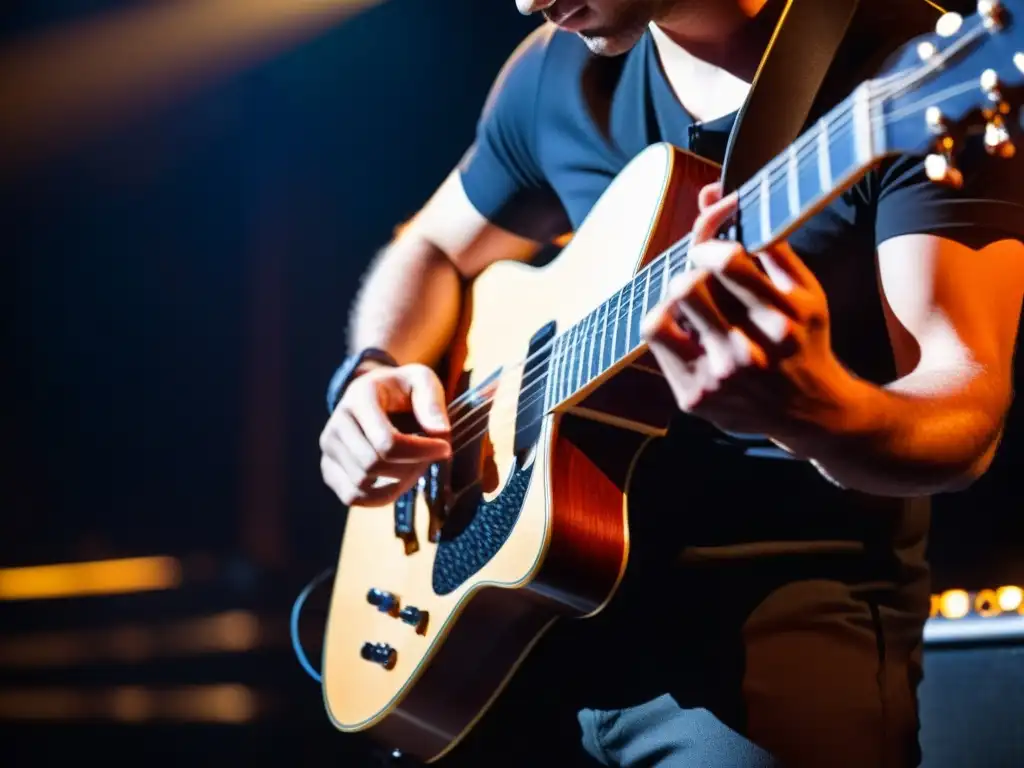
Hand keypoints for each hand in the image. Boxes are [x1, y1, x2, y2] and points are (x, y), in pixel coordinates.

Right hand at [319, 363, 451, 506]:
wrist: (377, 394)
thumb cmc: (404, 389)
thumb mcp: (423, 381)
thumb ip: (432, 402)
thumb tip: (439, 431)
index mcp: (359, 396)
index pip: (387, 442)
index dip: (421, 452)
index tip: (444, 448)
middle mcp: (337, 421)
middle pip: (374, 465)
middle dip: (410, 468)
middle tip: (429, 459)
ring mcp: (328, 446)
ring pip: (362, 484)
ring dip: (397, 483)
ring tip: (414, 467)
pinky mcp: (328, 467)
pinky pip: (351, 497)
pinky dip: (379, 497)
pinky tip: (398, 482)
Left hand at [640, 183, 849, 443]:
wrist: (811, 411)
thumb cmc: (804, 339)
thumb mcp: (805, 289)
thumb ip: (766, 241)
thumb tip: (713, 195)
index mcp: (782, 319)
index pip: (727, 262)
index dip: (707, 241)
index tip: (708, 248)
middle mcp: (750, 353)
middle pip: (687, 287)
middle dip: (689, 273)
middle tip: (700, 278)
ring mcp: (718, 380)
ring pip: (660, 318)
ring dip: (669, 301)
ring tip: (689, 305)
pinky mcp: (695, 399)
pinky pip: (655, 344)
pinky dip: (666, 326)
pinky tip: (686, 329)